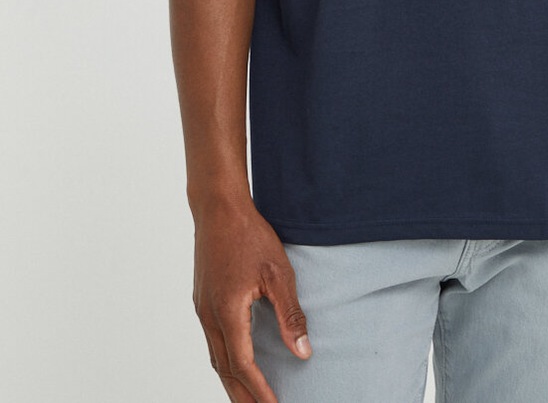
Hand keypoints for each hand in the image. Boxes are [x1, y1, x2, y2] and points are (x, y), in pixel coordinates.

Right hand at [192, 198, 311, 402]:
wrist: (218, 207)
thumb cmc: (249, 235)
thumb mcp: (278, 273)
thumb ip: (290, 315)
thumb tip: (302, 352)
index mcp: (227, 314)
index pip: (243, 367)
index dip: (260, 392)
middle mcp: (209, 317)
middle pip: (224, 370)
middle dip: (242, 396)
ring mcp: (202, 308)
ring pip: (215, 357)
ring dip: (231, 381)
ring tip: (248, 397)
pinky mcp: (202, 299)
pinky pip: (212, 341)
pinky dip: (224, 360)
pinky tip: (235, 360)